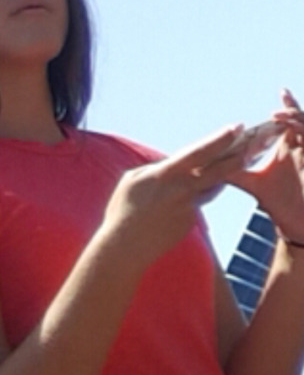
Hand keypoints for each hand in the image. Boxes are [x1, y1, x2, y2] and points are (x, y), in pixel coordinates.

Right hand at [103, 125, 246, 266]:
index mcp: (167, 174)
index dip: (221, 138)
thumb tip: (171, 166)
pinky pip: (195, 206)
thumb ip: (157, 169)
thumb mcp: (133, 180)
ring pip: (210, 189)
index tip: (238, 127)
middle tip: (251, 146)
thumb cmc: (122, 210)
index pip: (200, 152)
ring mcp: (188, 209)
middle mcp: (182, 191)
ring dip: (216, 178)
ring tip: (220, 168)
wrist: (125, 247)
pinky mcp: (189, 224)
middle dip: (237, 157)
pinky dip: (190, 200)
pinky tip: (174, 205)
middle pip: (218, 171)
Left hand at [228, 89, 303, 242]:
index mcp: (289, 149)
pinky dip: (303, 133)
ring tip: (277, 116)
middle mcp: (301, 150)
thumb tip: (209, 165)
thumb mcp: (251, 183)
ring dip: (296, 119)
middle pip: (301, 121)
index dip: (288, 107)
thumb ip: (234, 172)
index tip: (281, 91)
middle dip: (293, 107)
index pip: (289, 123)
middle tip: (283, 93)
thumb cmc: (278, 204)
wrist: (294, 225)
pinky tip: (292, 131)